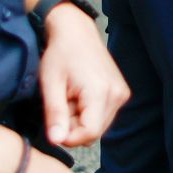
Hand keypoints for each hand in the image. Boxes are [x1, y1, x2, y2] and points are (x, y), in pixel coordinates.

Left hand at [36, 8, 129, 146]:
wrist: (76, 32)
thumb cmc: (60, 54)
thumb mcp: (50, 84)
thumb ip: (55, 114)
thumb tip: (56, 141)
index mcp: (101, 92)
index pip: (89, 133)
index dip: (68, 137)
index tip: (53, 124)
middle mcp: (117, 94)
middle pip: (94, 132)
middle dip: (73, 127)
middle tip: (62, 103)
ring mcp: (122, 93)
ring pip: (99, 126)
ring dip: (80, 120)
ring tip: (70, 97)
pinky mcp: (121, 92)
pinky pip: (103, 116)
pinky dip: (88, 112)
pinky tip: (79, 95)